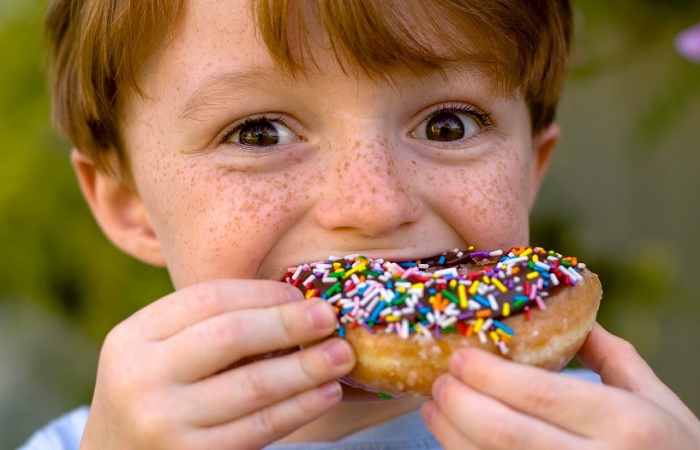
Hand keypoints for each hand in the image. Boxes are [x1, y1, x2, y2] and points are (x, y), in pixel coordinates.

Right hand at [80, 280, 354, 448]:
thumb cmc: (157, 395)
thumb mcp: (160, 353)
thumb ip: (208, 327)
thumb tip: (294, 304)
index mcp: (133, 336)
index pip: (208, 298)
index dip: (262, 293)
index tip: (300, 294)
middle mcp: (140, 377)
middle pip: (230, 335)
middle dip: (288, 323)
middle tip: (329, 317)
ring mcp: (164, 422)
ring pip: (253, 384)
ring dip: (306, 367)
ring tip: (342, 354)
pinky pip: (260, 428)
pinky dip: (300, 407)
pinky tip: (326, 392)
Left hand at [422, 323, 699, 448]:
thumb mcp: (656, 400)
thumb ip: (611, 355)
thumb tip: (570, 317)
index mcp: (624, 423)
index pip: (539, 394)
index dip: (488, 375)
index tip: (459, 357)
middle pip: (504, 432)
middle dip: (459, 404)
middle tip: (440, 380)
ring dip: (451, 435)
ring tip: (434, 407)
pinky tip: (455, 441)